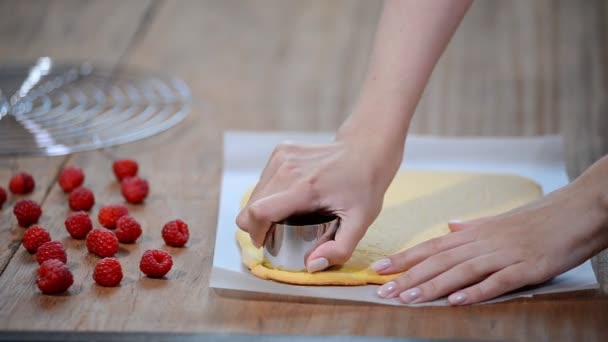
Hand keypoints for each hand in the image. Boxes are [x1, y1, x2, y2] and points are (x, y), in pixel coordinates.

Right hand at [236, 135, 402, 272]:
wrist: (366, 149)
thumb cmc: (365, 186)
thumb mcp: (361, 222)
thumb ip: (339, 248)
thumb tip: (311, 265)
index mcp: (304, 188)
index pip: (259, 211)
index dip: (254, 233)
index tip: (265, 243)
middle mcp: (287, 168)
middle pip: (251, 206)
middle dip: (258, 225)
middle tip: (280, 232)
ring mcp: (282, 156)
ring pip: (255, 194)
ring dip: (264, 209)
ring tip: (289, 214)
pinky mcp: (281, 150)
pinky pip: (264, 181)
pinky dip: (271, 193)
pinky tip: (293, 196)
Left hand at [372, 160, 607, 304]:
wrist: (578, 210)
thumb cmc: (538, 219)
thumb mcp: (499, 222)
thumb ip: (472, 227)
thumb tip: (450, 228)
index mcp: (474, 233)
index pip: (431, 246)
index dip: (404, 258)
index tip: (379, 267)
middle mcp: (483, 242)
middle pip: (438, 260)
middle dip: (408, 276)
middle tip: (382, 289)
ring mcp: (505, 255)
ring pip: (460, 271)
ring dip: (432, 286)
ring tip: (407, 298)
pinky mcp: (528, 267)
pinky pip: (497, 282)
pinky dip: (476, 291)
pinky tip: (456, 301)